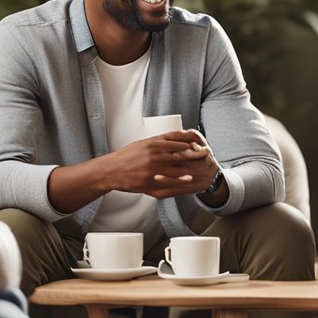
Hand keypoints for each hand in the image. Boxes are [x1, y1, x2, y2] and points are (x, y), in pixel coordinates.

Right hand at [102, 130, 218, 198]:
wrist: (111, 170)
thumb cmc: (126, 157)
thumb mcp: (142, 144)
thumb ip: (157, 142)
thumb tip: (172, 138)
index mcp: (152, 143)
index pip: (175, 138)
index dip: (190, 140)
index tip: (199, 141)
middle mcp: (153, 153)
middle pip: (180, 151)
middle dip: (195, 152)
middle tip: (206, 152)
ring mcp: (152, 167)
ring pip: (177, 165)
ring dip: (191, 165)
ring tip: (202, 165)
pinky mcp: (149, 179)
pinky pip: (168, 179)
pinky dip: (180, 178)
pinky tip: (189, 178)